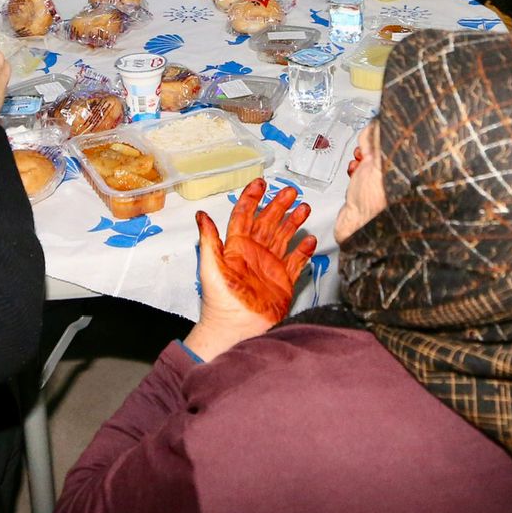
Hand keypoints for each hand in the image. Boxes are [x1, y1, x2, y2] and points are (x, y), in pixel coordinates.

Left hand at [187, 179, 315, 360]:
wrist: (237, 329)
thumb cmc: (220, 301)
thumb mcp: (210, 266)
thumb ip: (209, 239)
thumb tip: (201, 214)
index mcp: (236, 247)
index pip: (244, 216)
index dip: (252, 198)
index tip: (260, 183)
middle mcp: (255, 253)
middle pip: (268, 222)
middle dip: (278, 205)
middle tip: (290, 191)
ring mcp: (270, 266)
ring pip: (284, 237)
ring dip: (293, 222)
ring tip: (304, 207)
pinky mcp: (284, 281)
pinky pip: (296, 262)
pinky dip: (303, 251)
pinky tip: (310, 240)